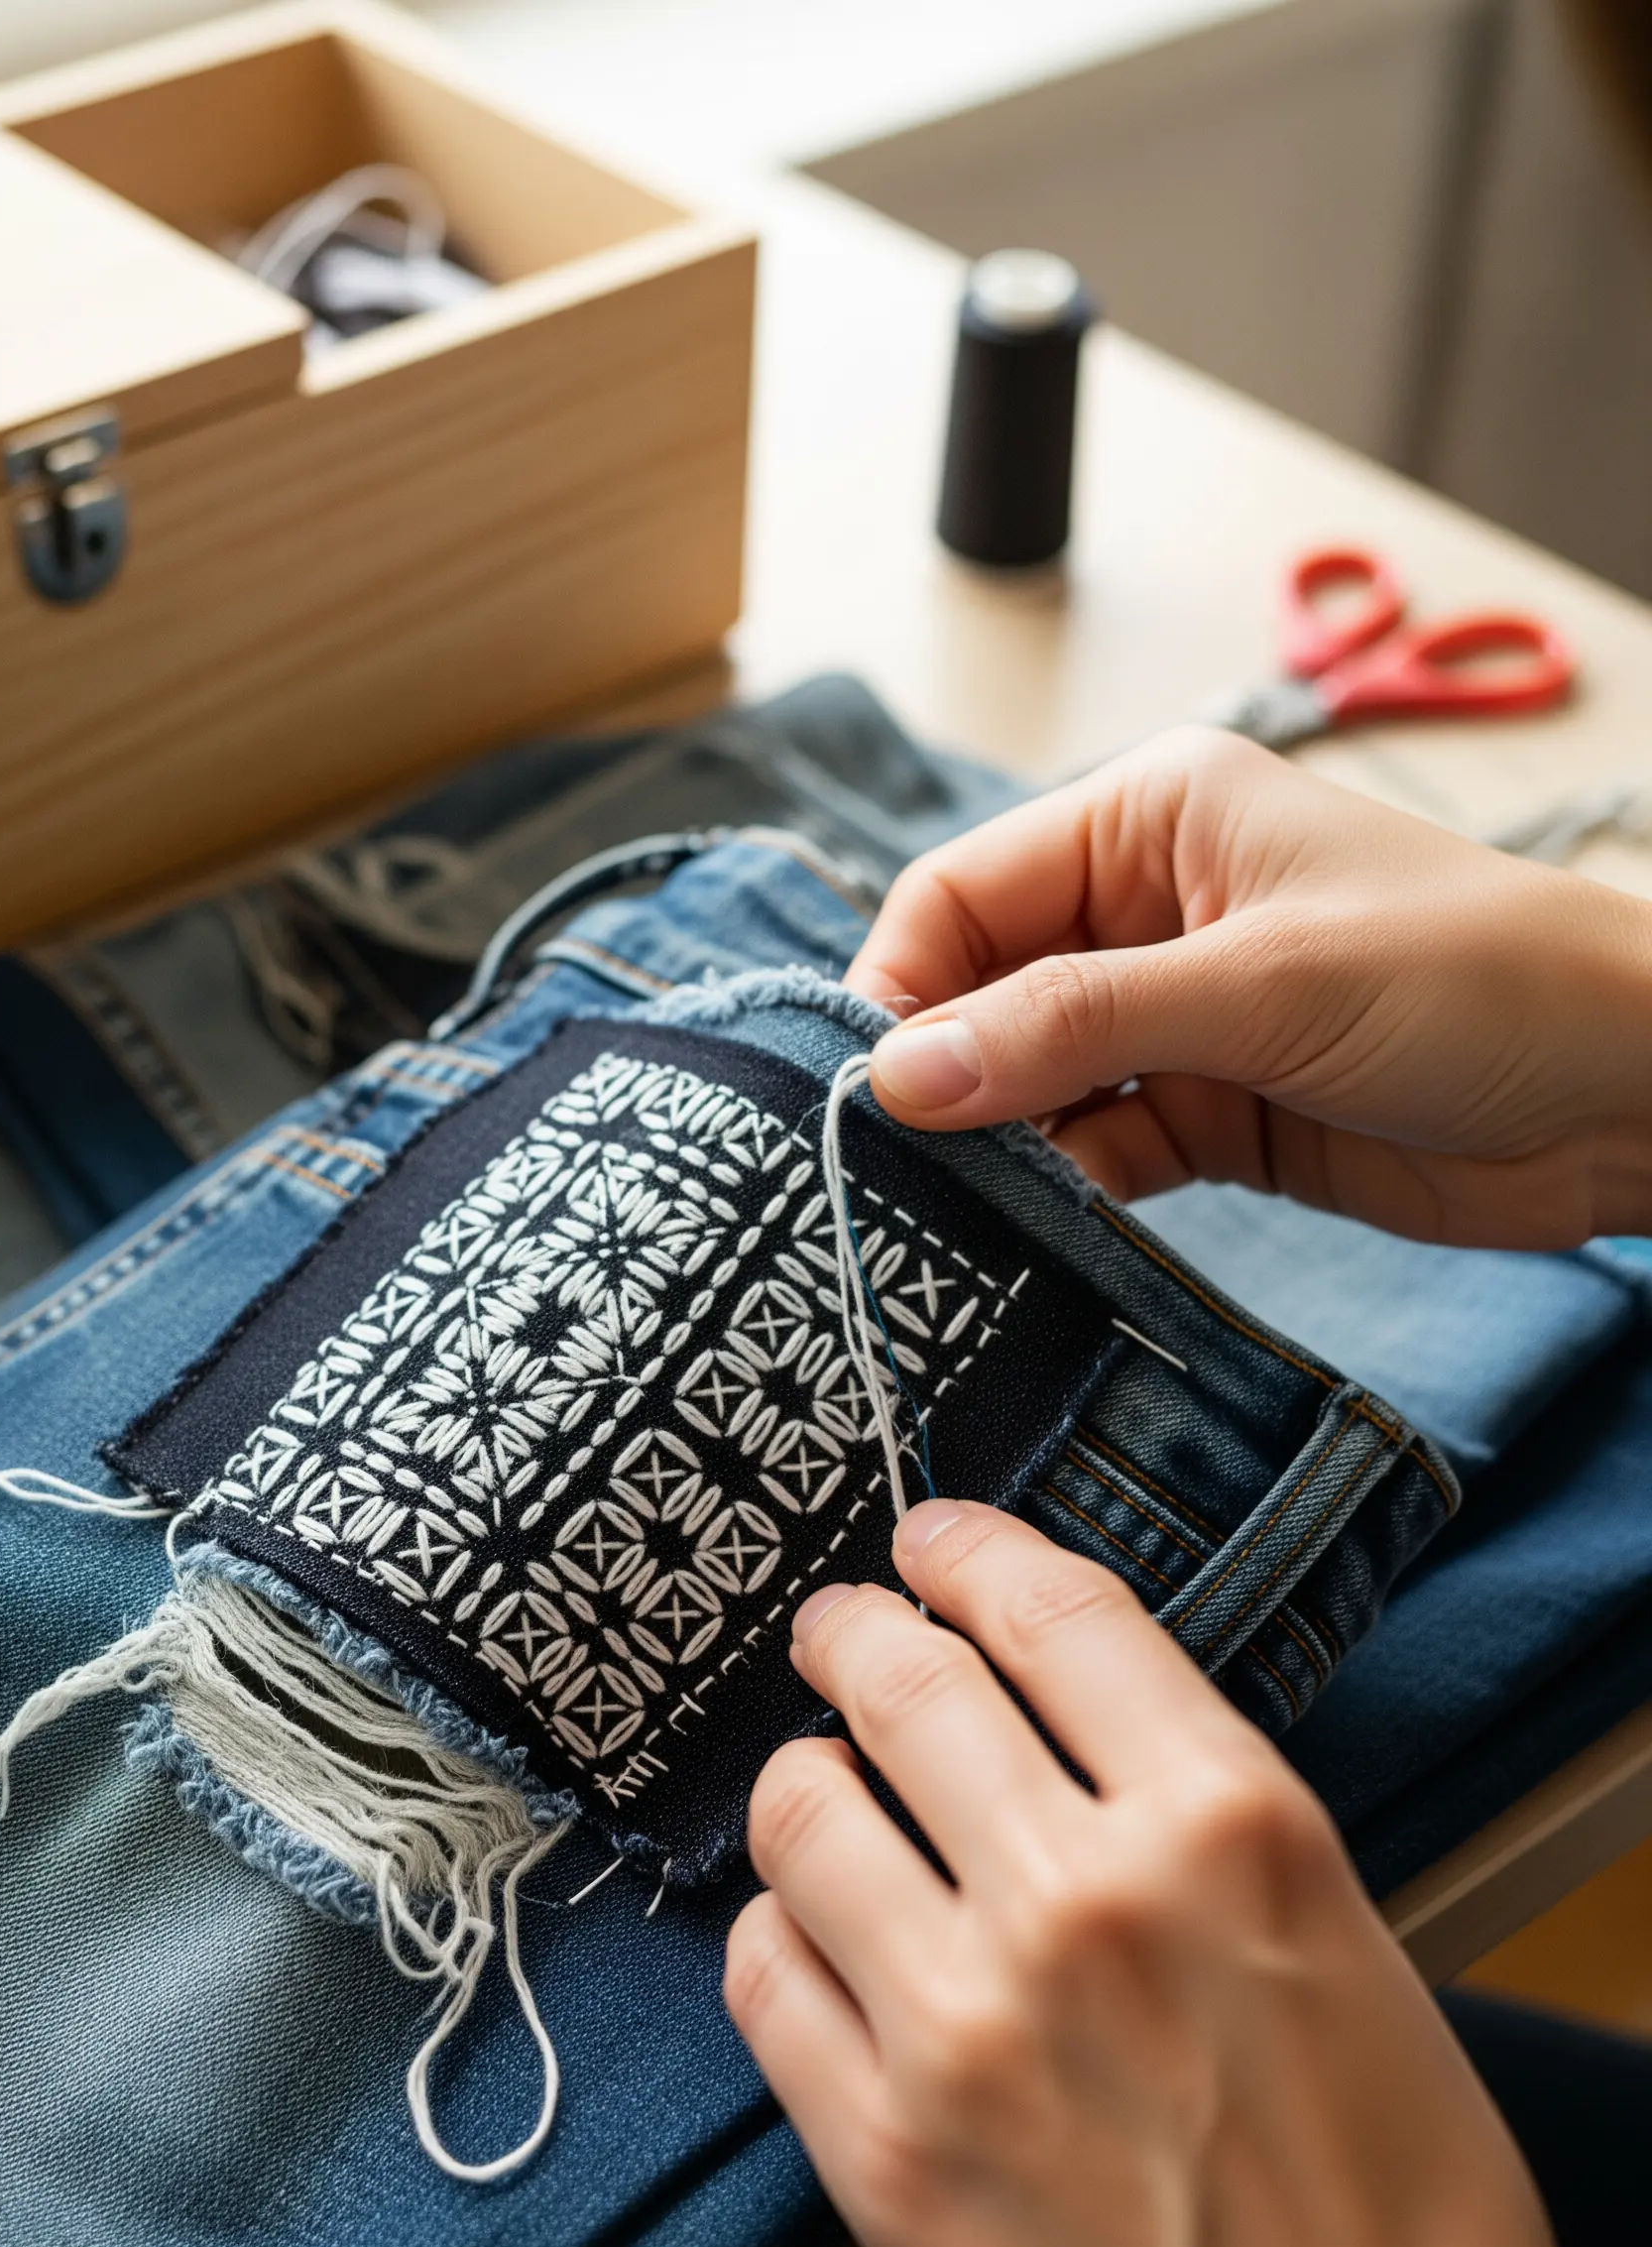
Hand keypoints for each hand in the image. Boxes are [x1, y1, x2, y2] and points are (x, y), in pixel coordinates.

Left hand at [725, 1502, 1651, 2246]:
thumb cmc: (1391, 2197)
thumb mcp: (1331, 1931)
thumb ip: (1187, 1802)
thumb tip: (1044, 1703)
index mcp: (1228, 1823)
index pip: (1050, 1611)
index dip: (968, 1549)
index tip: (928, 1539)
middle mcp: (1084, 1897)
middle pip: (900, 1680)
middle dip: (852, 1631)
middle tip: (836, 1629)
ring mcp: (965, 2024)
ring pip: (799, 1807)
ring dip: (808, 1785)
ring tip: (828, 1802)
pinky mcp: (879, 2153)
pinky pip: (759, 1970)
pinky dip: (781, 1938)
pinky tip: (823, 1950)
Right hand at [847, 729, 1651, 1249]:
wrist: (1630, 1098)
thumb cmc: (1477, 980)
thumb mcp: (1261, 986)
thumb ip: (1074, 1026)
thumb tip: (899, 1072)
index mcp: (1151, 822)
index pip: (964, 892)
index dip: (902, 983)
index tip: (867, 1087)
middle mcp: (1148, 913)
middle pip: (982, 990)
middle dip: (940, 1073)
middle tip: (888, 1169)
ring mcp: (1178, 1022)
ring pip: (1029, 1081)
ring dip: (995, 1143)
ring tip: (949, 1214)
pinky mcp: (1212, 1117)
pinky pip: (1096, 1151)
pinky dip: (1063, 1190)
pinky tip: (1041, 1228)